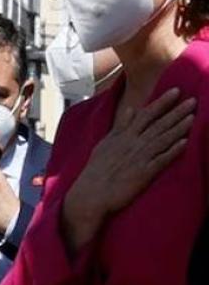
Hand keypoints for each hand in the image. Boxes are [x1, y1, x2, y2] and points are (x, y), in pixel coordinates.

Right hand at [62, 89, 195, 252]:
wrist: (90, 194)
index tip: (176, 91)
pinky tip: (184, 143)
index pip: (146, 115)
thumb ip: (121, 126)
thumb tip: (132, 109)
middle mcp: (132, 144)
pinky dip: (172, 151)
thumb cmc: (97, 170)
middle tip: (193, 100)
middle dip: (176, 111)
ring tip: (193, 116)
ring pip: (162, 139)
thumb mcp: (106, 143)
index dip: (161, 103)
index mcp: (123, 136)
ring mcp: (138, 158)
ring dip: (178, 127)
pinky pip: (160, 160)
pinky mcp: (143, 174)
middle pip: (158, 124)